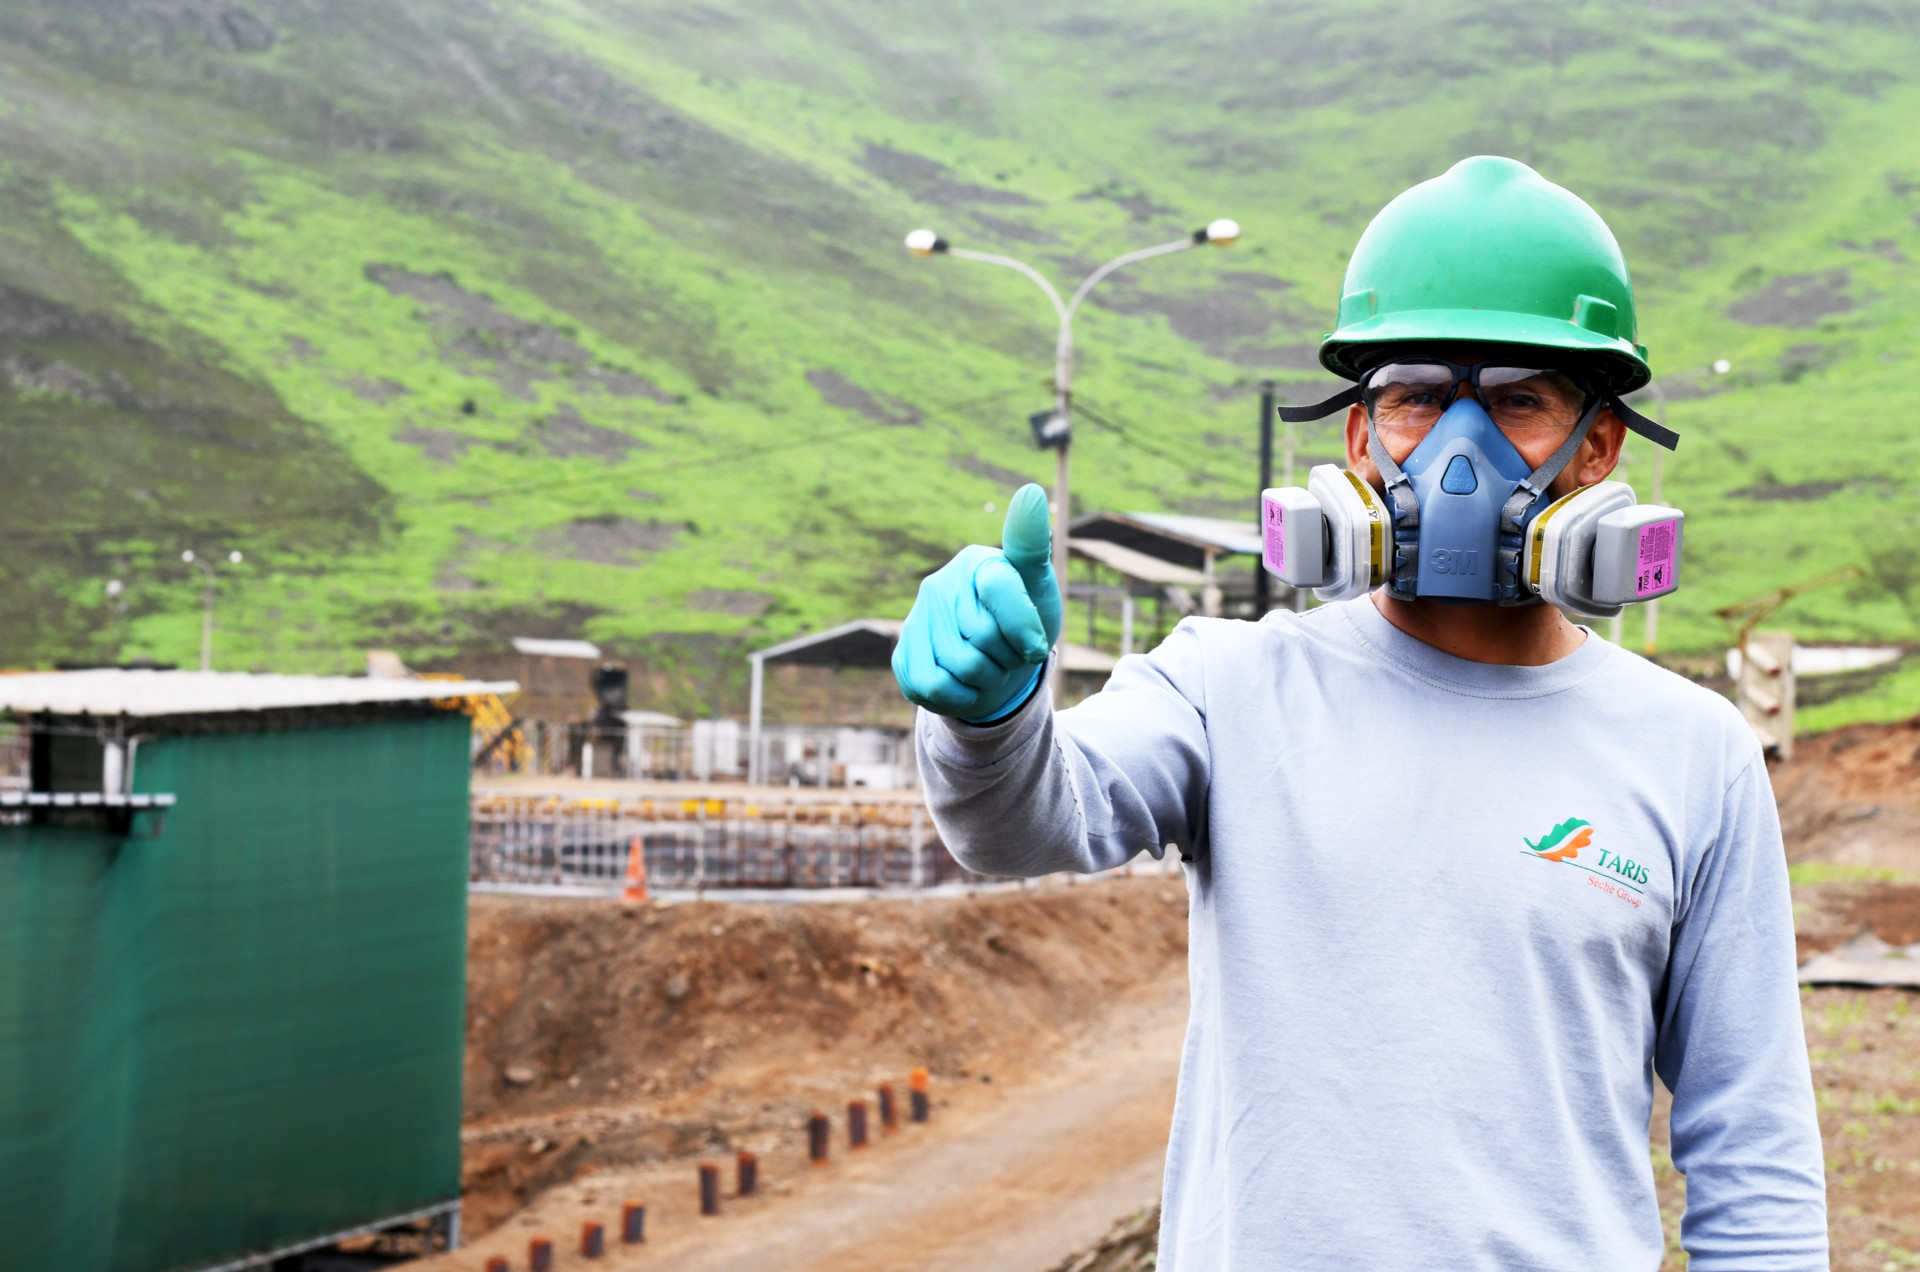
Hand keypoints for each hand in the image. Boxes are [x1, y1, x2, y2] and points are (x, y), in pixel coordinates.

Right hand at [893, 483, 1062, 721]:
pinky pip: (933, 688)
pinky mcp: (902, 654)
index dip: (1024, 628)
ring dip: (986, 679)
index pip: (1000, 590)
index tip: (1036, 646)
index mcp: (974, 562)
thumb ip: (1030, 544)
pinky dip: (959, 696)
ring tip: (989, 666)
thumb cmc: (1024, 619)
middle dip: (1007, 658)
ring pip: (960, 667)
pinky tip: (965, 683)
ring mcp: (916, 619)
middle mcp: (938, 586)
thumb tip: (1030, 491)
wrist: (1001, 665)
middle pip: (982, 639)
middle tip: (1008, 652)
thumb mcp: (1037, 584)